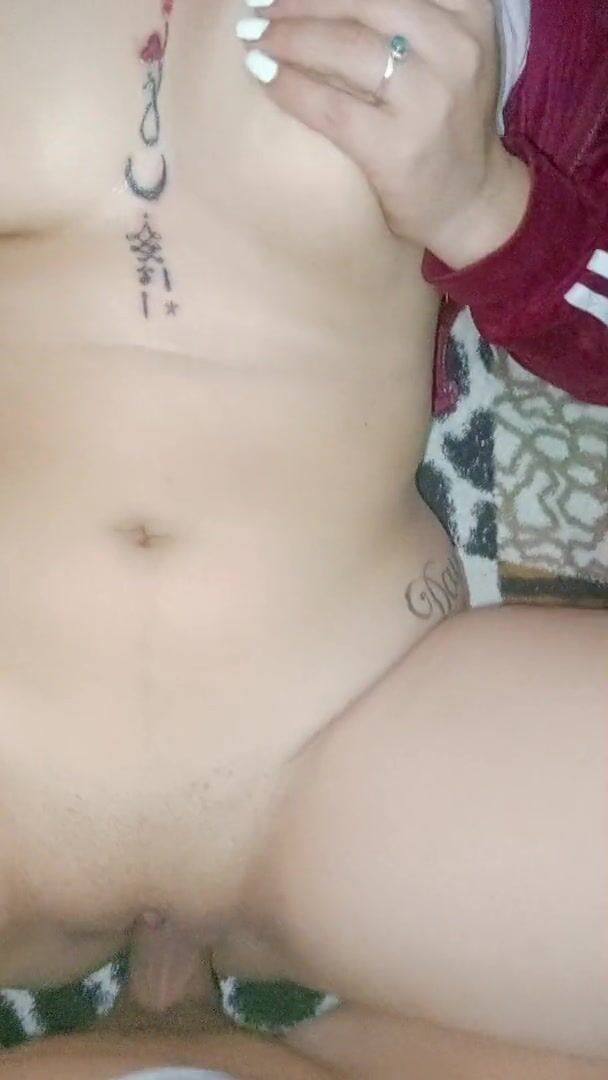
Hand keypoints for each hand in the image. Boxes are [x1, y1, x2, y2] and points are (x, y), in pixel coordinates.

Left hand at [238, 0, 519, 256]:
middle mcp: (456, 48)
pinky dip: (290, 86)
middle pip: (362, 0)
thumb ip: (406, 16)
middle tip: (260, 5)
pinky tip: (265, 75)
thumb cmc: (446, 119)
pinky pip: (331, 106)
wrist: (470, 200)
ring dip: (288, 36)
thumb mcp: (447, 51)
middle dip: (301, 0)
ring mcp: (429, 99)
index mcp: (469, 13)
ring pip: (345, 45)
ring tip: (255, 36)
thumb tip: (324, 0)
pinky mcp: (399, 147)